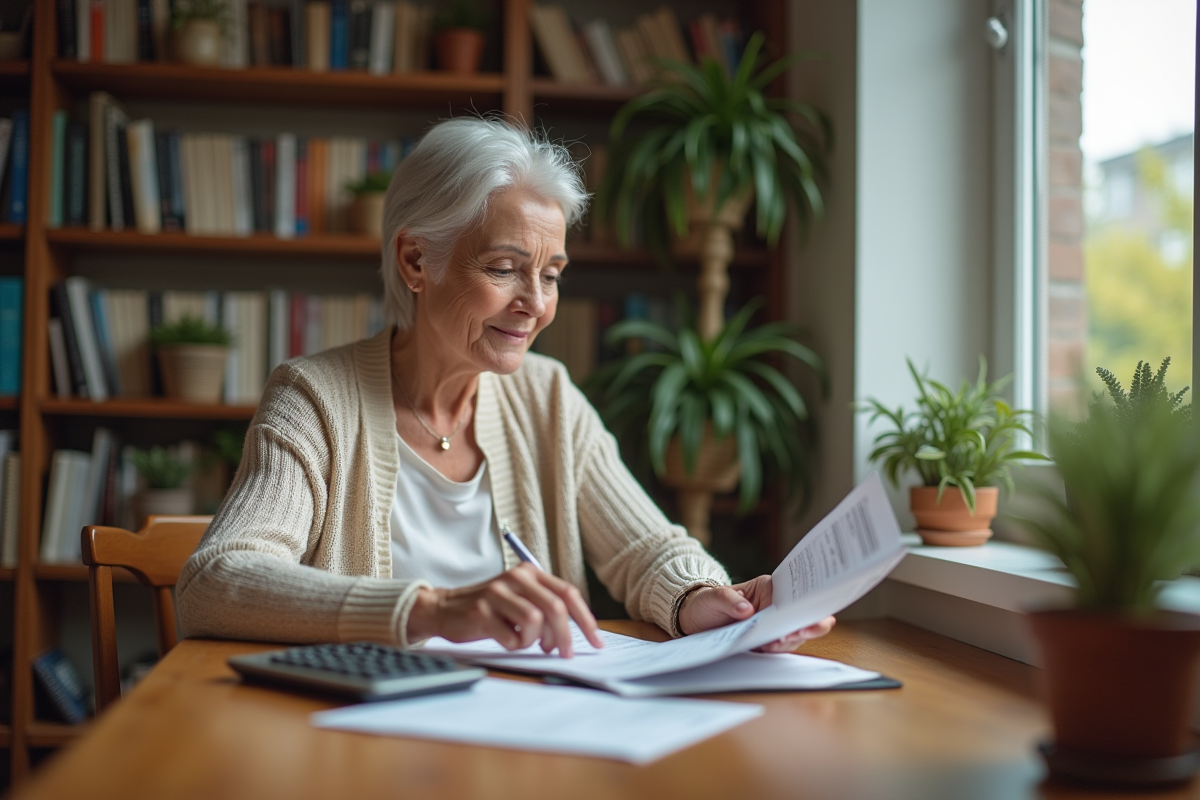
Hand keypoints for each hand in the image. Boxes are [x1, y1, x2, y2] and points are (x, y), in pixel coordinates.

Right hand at [407, 564, 603, 656]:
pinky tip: (506, 640)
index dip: (586, 620)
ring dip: (535, 641)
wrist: (444, 608)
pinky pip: (512, 637)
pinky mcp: (482, 612)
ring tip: (526, 642)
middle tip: (565, 654)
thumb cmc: (489, 609)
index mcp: (530, 572)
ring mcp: (497, 593)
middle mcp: (516, 578)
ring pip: (535, 622)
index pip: (568, 594)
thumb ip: (546, 606)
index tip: (596, 642)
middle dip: (566, 637)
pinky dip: (515, 645)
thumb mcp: (520, 598)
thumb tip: (578, 633)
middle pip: (556, 608)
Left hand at [677, 575, 835, 652]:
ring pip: (795, 632)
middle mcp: (774, 603)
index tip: (790, 622)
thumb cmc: (706, 602)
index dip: (792, 610)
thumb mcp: (713, 598)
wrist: (696, 619)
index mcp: (767, 587)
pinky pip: (781, 645)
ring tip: (773, 645)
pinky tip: (769, 650)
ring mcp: (773, 622)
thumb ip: (729, 601)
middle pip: (800, 614)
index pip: (788, 598)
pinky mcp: (768, 637)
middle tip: (796, 634)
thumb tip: (747, 610)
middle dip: (808, 624)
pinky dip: (779, 649)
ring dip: (790, 640)